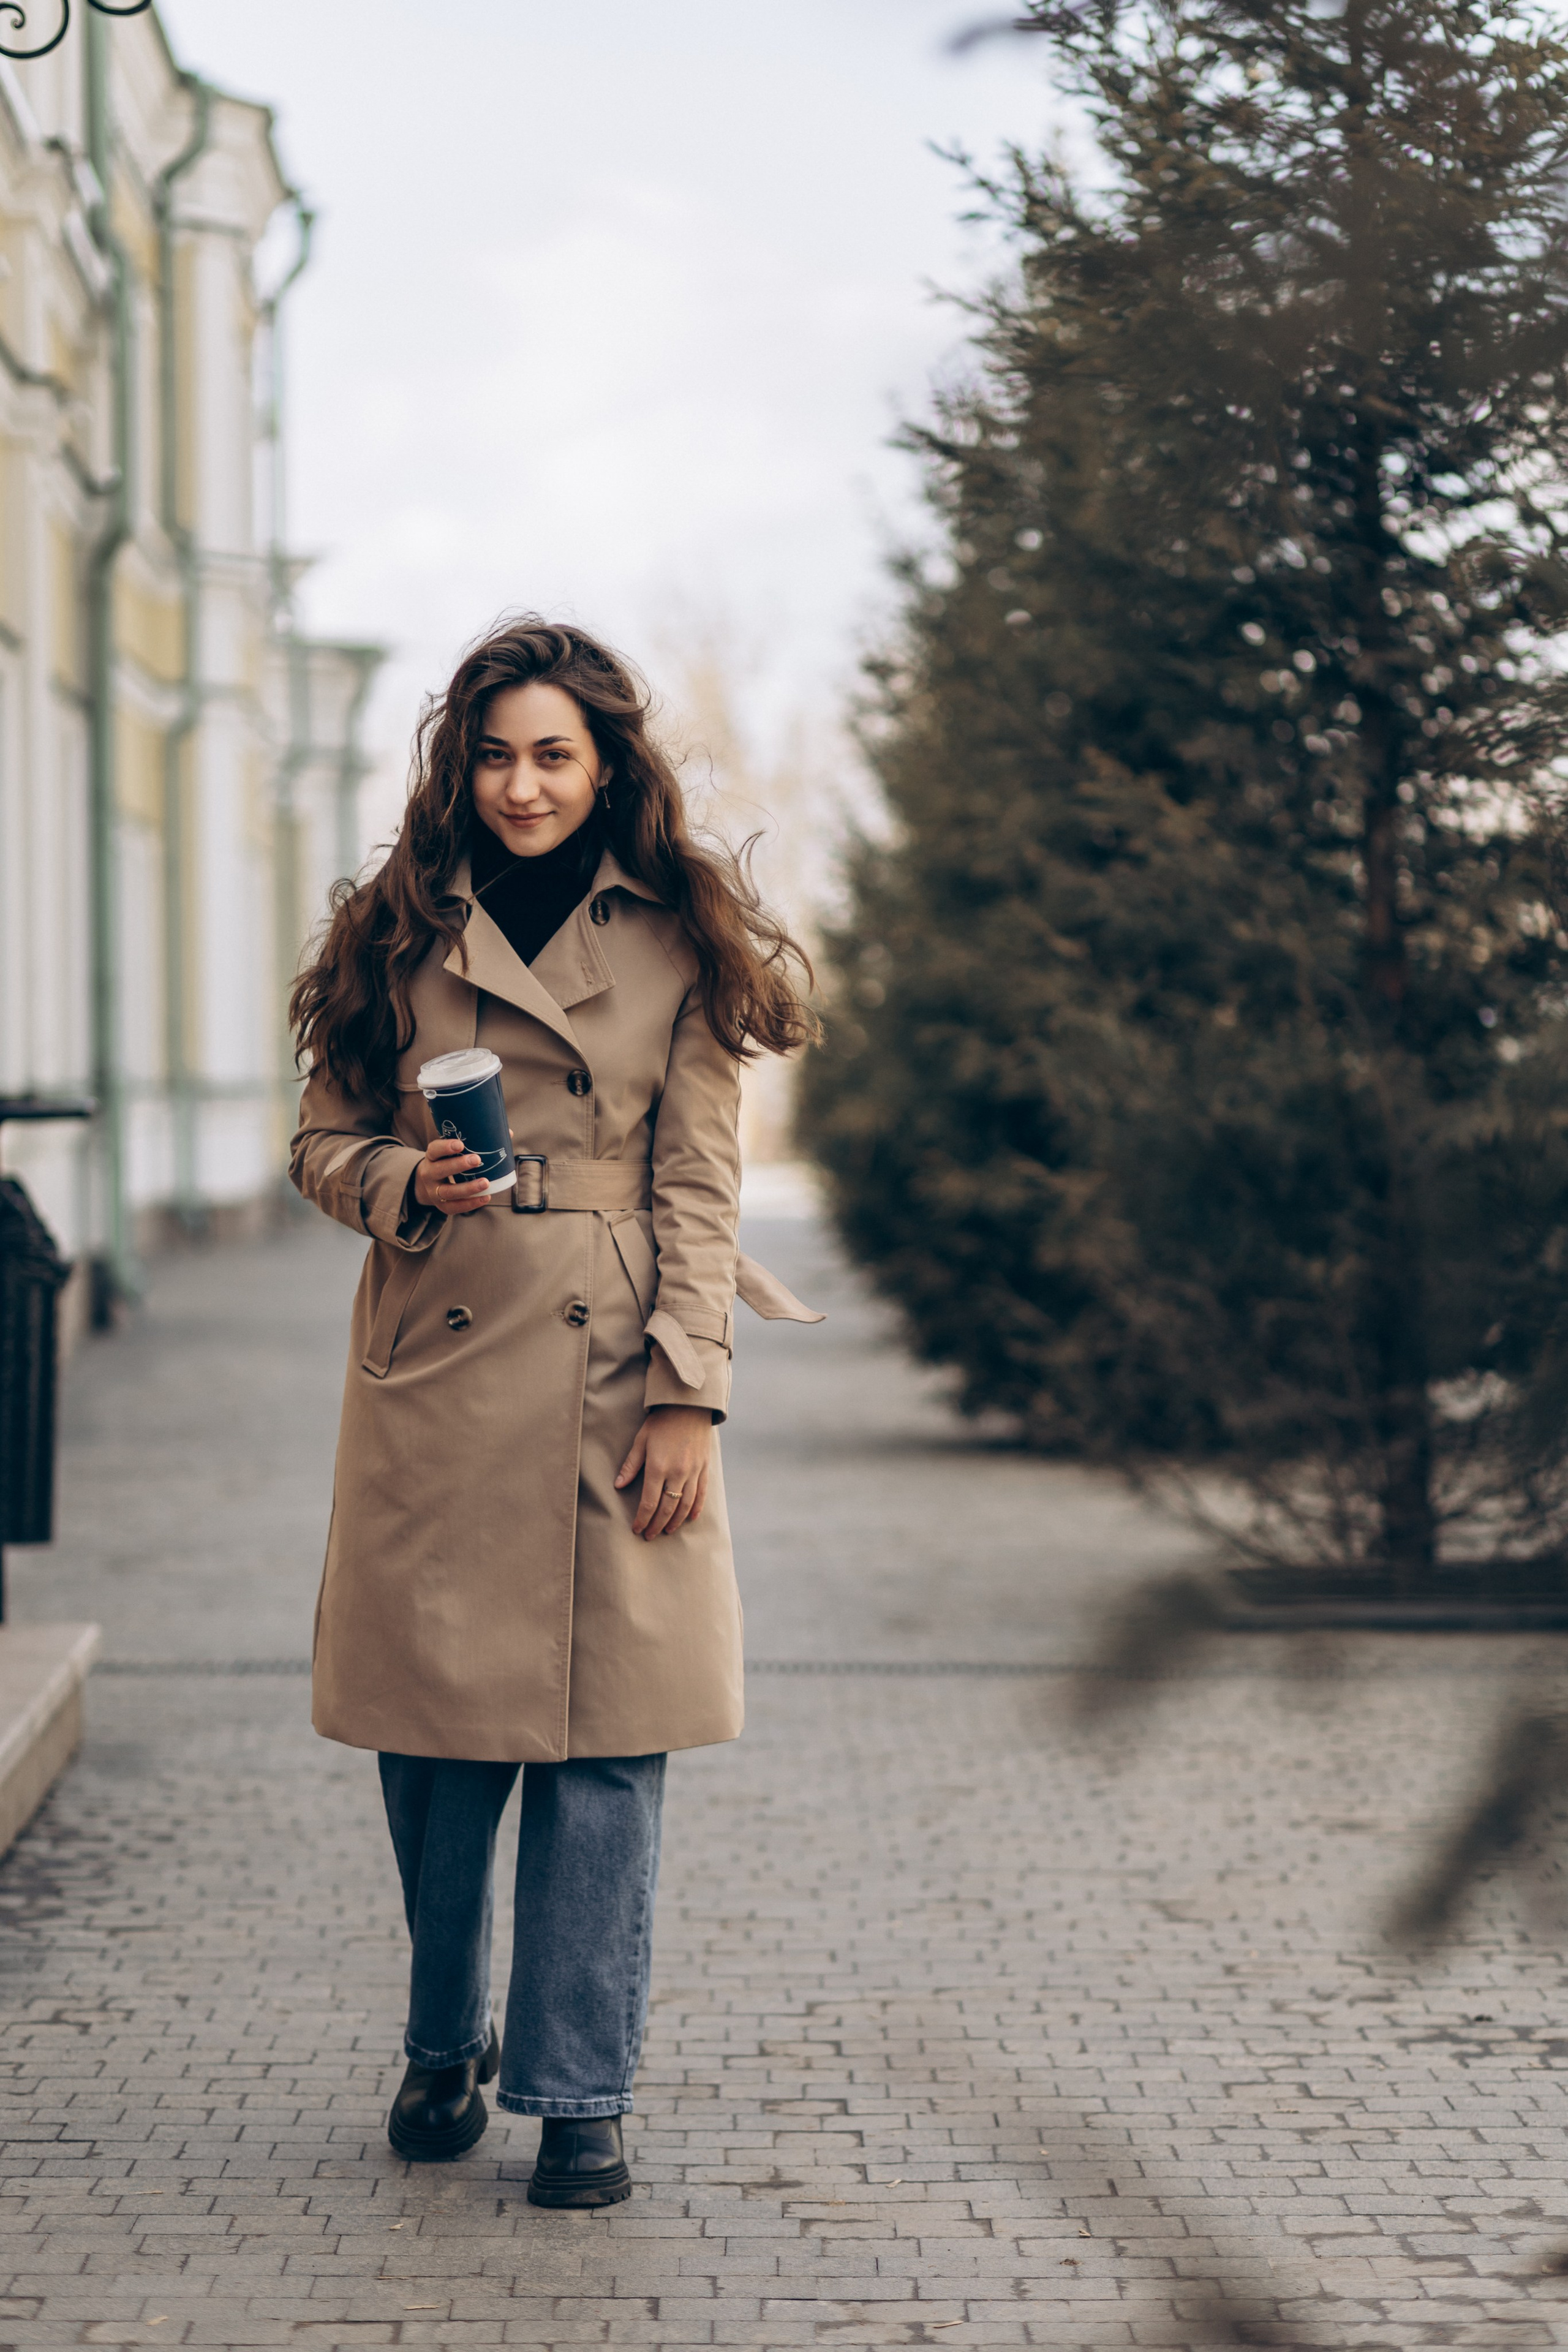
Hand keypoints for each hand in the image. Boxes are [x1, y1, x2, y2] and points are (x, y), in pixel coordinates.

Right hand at [414, 1134, 493, 1215]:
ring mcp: (434, 1191)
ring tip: (486, 1183)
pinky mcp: (442, 1206)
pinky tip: (486, 1197)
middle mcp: (429, 1174)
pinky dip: (471, 1204)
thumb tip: (508, 1132)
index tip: (461, 1144)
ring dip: (468, 1188)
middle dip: (458, 1165)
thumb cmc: (449, 1162)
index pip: (434, 1150)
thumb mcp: (453, 1152)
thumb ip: (475, 1142)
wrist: (430, 1185)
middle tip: (477, 1160)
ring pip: (448, 1192)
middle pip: (439, 1170)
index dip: (445, 1147)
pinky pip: (455, 1207)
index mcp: (432, 1157)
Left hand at [614, 1406, 711, 1539]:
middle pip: (667, 1508)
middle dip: (657, 1524)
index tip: (637, 1529)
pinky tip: (689, 1518)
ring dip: (676, 1521)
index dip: (642, 1519)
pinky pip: (701, 1493)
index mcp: (658, 1466)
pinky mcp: (704, 1468)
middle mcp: (677, 1472)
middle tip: (650, 1535)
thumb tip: (618, 1485)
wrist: (689, 1405)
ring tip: (667, 1530)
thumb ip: (631, 1465)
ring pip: (685, 1504)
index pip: (649, 1502)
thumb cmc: (661, 1421)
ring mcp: (693, 1471)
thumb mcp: (641, 1440)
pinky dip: (696, 1508)